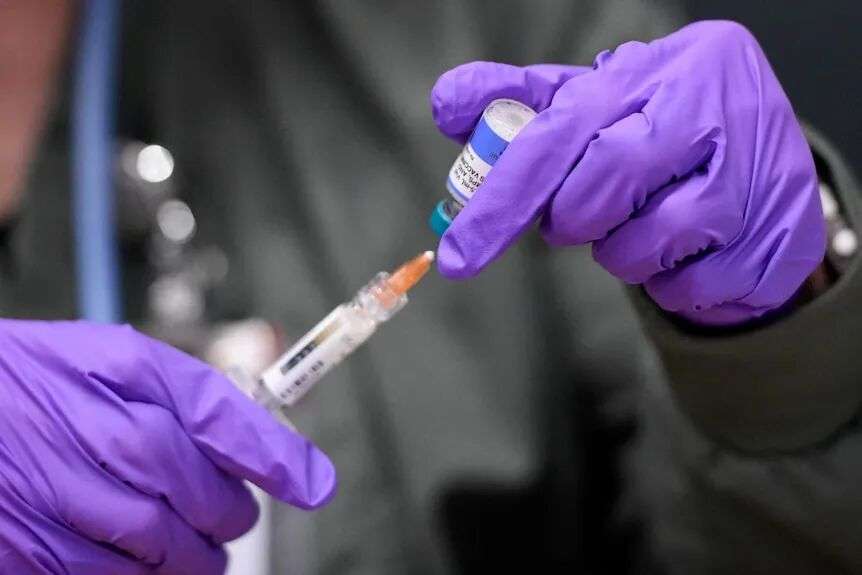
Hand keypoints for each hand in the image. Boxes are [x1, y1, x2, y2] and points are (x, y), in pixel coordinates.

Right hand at [0, 320, 335, 573]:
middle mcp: (84, 425)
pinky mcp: (19, 541)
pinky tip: (139, 558)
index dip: (272, 454)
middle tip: (233, 517)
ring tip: (197, 548)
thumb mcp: (114, 361)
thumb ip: (193, 396)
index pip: (215, 412)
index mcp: (117, 368)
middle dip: (227, 512)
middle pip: (190, 489)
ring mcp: (45, 488)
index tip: (313, 483)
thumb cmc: (43, 380)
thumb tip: (277, 444)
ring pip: (154, 545)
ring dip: (190, 556)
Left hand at [433, 21, 824, 324]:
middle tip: (579, 216)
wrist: (758, 140)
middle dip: (574, 219)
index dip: (504, 198)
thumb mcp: (590, 98)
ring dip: (624, 251)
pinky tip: (681, 250)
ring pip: (652, 244)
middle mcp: (714, 111)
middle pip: (605, 188)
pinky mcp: (785, 235)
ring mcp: (759, 175)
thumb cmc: (656, 120)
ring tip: (639, 223)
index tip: (459, 255)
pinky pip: (696, 286)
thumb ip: (517, 101)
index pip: (562, 135)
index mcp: (655, 71)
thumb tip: (446, 105)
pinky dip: (669, 280)